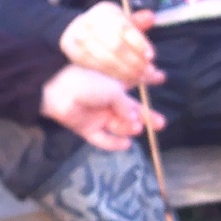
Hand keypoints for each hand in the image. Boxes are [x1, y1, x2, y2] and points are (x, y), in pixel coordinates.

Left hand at [40, 64, 163, 150]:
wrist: (58, 91)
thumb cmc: (87, 82)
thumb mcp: (113, 90)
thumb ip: (126, 105)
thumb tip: (136, 119)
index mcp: (112, 84)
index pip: (133, 83)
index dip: (147, 80)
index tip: (162, 77)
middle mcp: (106, 100)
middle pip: (129, 110)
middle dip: (145, 116)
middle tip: (161, 124)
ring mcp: (97, 115)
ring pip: (118, 125)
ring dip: (129, 127)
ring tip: (137, 128)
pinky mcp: (86, 128)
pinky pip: (102, 139)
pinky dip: (114, 143)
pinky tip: (126, 144)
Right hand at [59, 1, 162, 87]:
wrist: (74, 31)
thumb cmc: (105, 27)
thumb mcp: (120, 20)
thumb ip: (136, 22)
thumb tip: (151, 17)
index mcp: (105, 11)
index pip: (125, 28)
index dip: (139, 43)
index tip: (151, 56)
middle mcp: (91, 22)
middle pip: (116, 45)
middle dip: (134, 60)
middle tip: (148, 72)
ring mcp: (81, 38)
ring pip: (106, 58)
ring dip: (125, 71)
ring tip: (139, 78)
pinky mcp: (76, 53)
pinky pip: (97, 66)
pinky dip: (112, 74)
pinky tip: (124, 80)